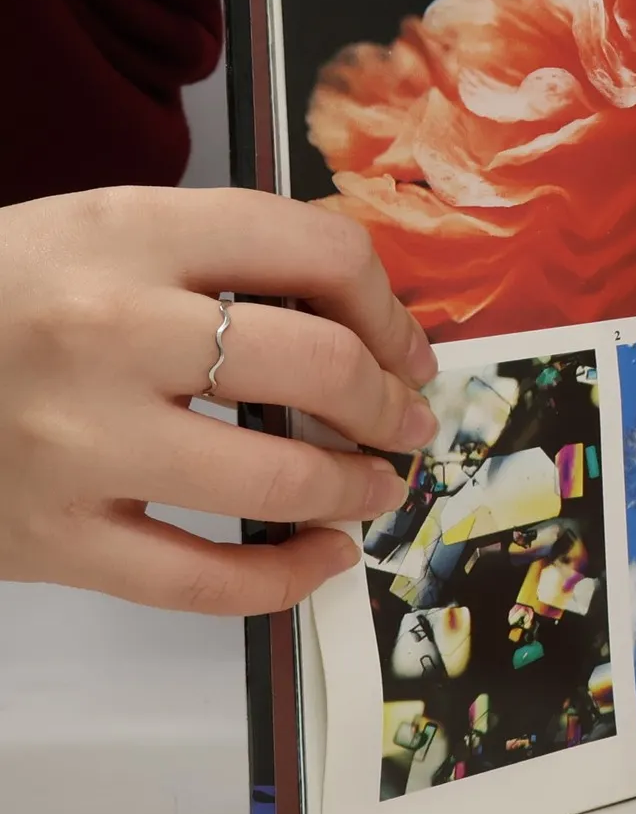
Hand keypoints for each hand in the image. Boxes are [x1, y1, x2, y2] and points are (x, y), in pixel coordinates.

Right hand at [1, 187, 438, 614]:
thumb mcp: (97, 232)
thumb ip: (217, 257)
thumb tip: (362, 318)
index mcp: (126, 233)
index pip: (315, 250)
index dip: (386, 305)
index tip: (404, 344)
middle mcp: (107, 332)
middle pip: (315, 365)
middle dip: (389, 402)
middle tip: (408, 421)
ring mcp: (76, 442)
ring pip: (273, 481)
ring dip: (354, 488)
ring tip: (376, 485)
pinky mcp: (49, 539)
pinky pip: (201, 581)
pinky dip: (285, 578)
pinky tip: (323, 559)